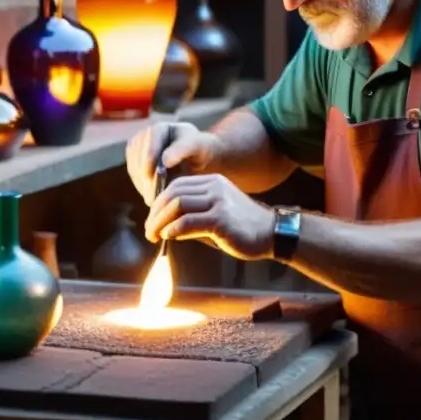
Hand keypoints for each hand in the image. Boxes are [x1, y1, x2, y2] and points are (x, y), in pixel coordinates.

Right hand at [125, 122, 219, 205]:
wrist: (199, 156)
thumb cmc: (201, 148)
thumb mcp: (197, 145)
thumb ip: (182, 149)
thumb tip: (164, 161)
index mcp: (160, 129)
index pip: (149, 142)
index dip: (148, 158)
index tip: (149, 175)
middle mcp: (145, 137)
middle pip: (138, 157)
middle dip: (144, 177)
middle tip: (151, 195)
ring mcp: (139, 151)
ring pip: (135, 169)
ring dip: (143, 184)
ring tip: (154, 199)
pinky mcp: (136, 163)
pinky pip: (136, 177)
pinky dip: (143, 187)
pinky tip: (153, 197)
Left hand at [145, 174, 275, 260]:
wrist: (271, 233)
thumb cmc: (242, 227)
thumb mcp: (217, 212)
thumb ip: (195, 213)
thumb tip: (166, 225)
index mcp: (213, 181)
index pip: (176, 185)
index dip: (159, 202)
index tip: (152, 219)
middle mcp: (215, 187)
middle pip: (173, 193)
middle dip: (155, 213)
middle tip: (149, 230)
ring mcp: (219, 201)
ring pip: (177, 206)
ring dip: (160, 222)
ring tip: (154, 236)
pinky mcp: (221, 219)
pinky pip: (187, 222)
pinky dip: (173, 230)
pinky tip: (169, 237)